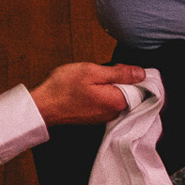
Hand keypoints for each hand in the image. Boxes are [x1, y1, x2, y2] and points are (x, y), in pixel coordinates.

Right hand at [30, 61, 146, 125]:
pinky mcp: (95, 118)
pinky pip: (106, 103)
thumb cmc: (64, 87)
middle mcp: (114, 113)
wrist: (43, 105)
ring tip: (91, 79)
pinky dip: (101, 94)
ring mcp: (104, 117)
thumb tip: (141, 73)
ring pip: (116, 97)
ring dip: (109, 86)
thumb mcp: (92, 71)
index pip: (140, 88)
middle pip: (129, 93)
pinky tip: (87, 88)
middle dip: (119, 79)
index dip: (130, 73)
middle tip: (100, 71)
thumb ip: (119, 73)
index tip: (116, 66)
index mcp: (117, 101)